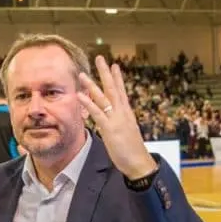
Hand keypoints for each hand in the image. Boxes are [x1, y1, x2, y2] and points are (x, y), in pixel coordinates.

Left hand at [77, 56, 156, 178]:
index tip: (114, 65)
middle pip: (113, 88)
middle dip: (106, 73)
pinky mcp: (110, 129)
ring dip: (92, 85)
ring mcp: (116, 120)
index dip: (117, 78)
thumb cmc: (133, 151)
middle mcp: (122, 113)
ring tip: (83, 74)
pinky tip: (80, 95)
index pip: (121, 91)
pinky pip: (97, 113)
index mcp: (126, 113)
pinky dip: (88, 103)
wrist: (140, 163)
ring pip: (103, 98)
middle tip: (100, 58)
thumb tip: (114, 121)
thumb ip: (119, 124)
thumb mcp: (126, 133)